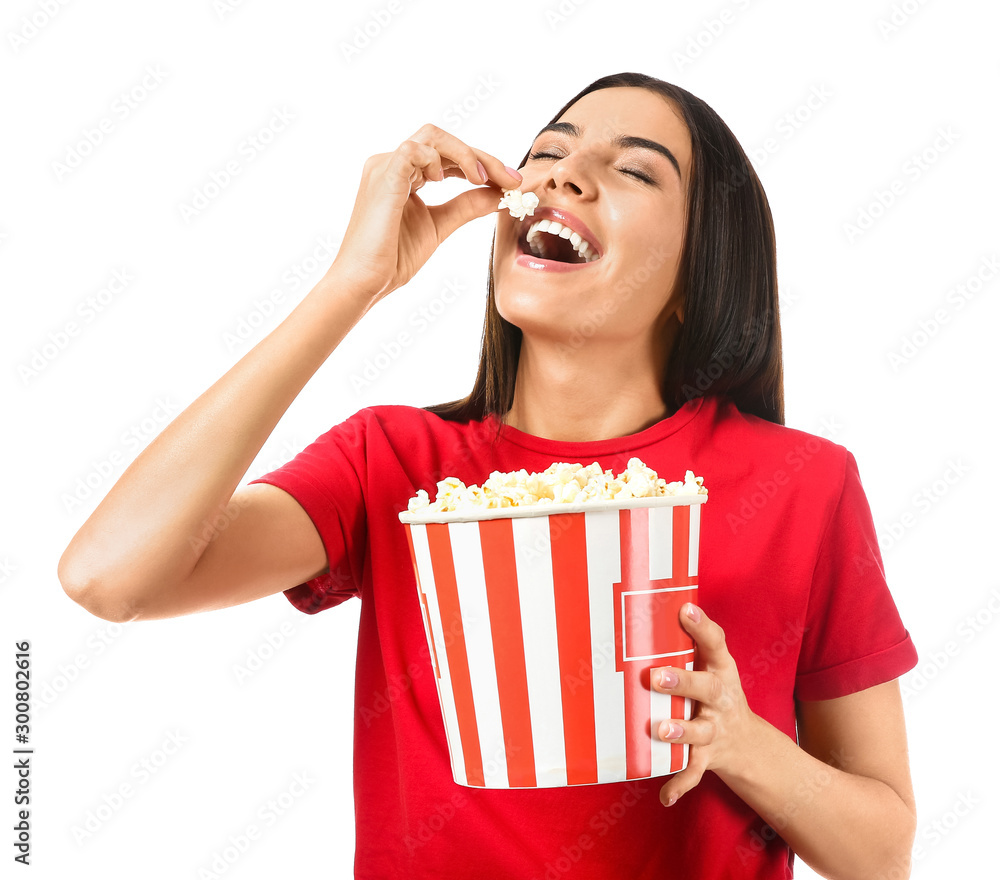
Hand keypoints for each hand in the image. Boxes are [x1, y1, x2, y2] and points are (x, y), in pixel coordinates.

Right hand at [329, 123, 522, 303]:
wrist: (365, 281)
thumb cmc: (393, 258)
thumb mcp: (440, 225)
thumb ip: (468, 206)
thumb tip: (501, 194)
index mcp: (404, 175)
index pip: (449, 157)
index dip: (483, 164)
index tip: (513, 183)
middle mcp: (392, 164)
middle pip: (443, 141)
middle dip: (482, 156)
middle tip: (510, 180)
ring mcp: (385, 167)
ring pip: (431, 136)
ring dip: (465, 154)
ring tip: (481, 179)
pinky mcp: (382, 177)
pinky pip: (412, 150)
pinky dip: (437, 160)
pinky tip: (446, 181)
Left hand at [652, 602, 760, 806]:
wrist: (749, 744)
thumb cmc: (716, 691)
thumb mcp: (714, 663)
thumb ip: (694, 637)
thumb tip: (666, 599)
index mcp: (721, 671)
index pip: (716, 644)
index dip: (702, 627)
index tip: (684, 610)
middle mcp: (721, 700)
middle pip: (708, 689)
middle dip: (683, 682)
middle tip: (656, 677)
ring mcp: (715, 730)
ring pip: (699, 732)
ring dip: (680, 732)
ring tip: (659, 730)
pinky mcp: (708, 757)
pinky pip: (694, 772)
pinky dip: (681, 784)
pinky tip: (666, 796)